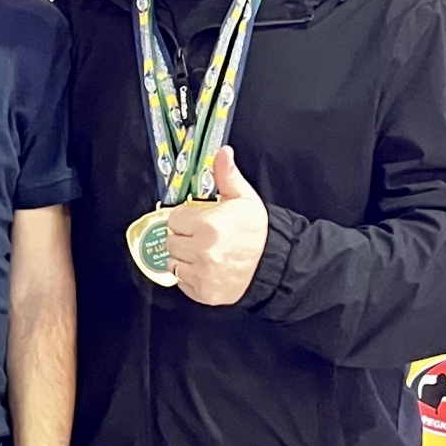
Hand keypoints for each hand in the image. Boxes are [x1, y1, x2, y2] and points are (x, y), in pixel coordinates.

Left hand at [166, 146, 268, 304]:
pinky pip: (180, 281)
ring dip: (184, 257)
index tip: (199, 220)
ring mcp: (201, 274)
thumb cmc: (257, 233)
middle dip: (184, 236)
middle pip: (171, 240)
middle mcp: (202, 251)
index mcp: (209, 225)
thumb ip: (227, 175)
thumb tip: (223, 153)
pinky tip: (206, 267)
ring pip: (173, 262)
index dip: (187, 218)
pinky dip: (189, 276)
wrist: (274, 265)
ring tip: (204, 252)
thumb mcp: (244, 199)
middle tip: (203, 236)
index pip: (175, 218)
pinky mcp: (202, 292)